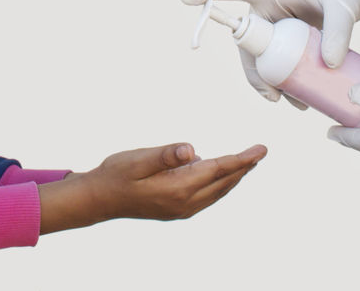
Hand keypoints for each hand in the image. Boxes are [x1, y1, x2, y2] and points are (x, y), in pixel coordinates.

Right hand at [39, 143, 266, 232]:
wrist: (99, 199)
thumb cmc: (116, 174)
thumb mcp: (138, 159)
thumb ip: (165, 154)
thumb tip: (192, 149)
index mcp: (178, 188)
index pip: (219, 170)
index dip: (242, 159)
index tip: (260, 150)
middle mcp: (185, 203)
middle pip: (223, 182)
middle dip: (243, 167)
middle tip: (260, 151)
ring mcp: (181, 209)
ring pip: (217, 191)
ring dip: (233, 176)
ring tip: (247, 162)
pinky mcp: (176, 209)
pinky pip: (207, 196)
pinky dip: (219, 184)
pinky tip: (219, 174)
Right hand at [181, 0, 359, 100]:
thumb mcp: (345, 6)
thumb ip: (338, 32)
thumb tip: (330, 65)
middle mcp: (268, 9)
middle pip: (247, 42)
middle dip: (255, 73)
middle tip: (273, 98)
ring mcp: (278, 26)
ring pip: (263, 59)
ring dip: (273, 84)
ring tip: (298, 104)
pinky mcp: (291, 40)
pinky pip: (281, 64)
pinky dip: (289, 83)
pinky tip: (304, 100)